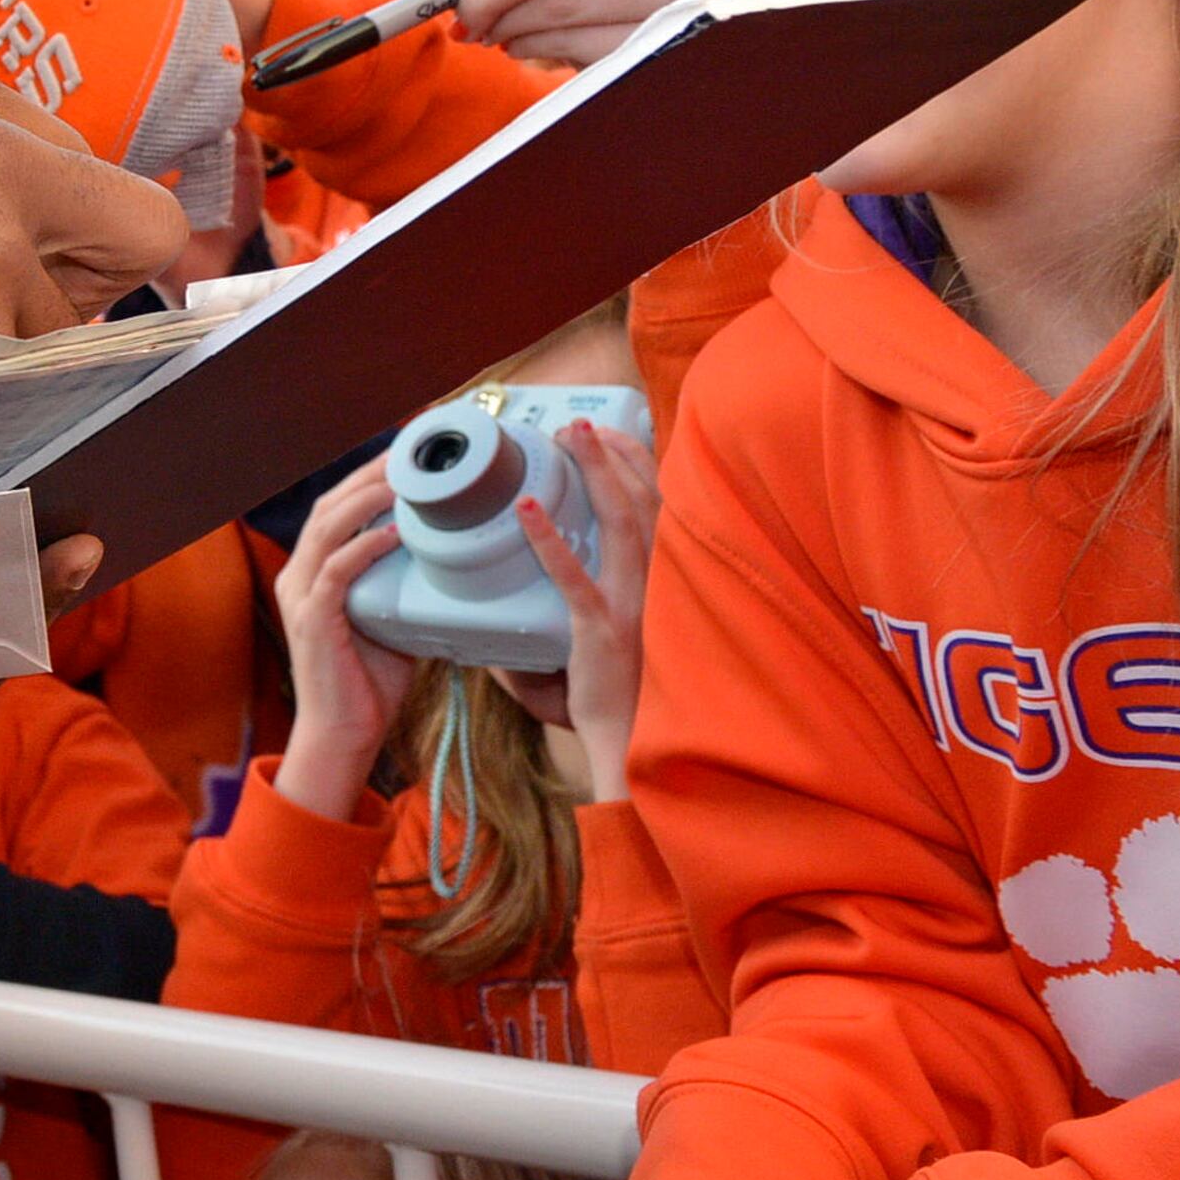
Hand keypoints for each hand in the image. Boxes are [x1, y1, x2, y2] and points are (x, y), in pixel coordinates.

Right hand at [267, 460, 417, 821]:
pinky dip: (365, 546)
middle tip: (410, 452)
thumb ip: (406, 588)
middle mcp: (299, 574)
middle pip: (329, 504)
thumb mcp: (391, 621)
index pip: (336, 507)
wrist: (342, 736)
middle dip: (368, 474)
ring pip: (327, 527)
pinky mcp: (313, 620)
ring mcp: (301, 595)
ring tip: (403, 480)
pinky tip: (395, 532)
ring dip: (366, 498)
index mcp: (313, 571)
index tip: (405, 454)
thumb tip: (454, 563)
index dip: (367, 477)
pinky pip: (336, 570)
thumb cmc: (368, 683)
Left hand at [505, 420, 656, 800]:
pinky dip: (550, 542)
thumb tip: (513, 613)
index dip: (641, 467)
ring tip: (566, 439)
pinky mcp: (601, 633)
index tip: (614, 435)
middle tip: (582, 424)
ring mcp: (633, 609)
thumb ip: (577, 621)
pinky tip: (527, 510)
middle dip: (617, 456)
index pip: (662, 513)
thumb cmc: (623, 705)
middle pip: (647, 504)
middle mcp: (659, 590)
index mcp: (666, 588)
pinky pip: (574, 579)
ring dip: (594, 476)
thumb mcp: (611, 651)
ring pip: (620, 527)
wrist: (636, 755)